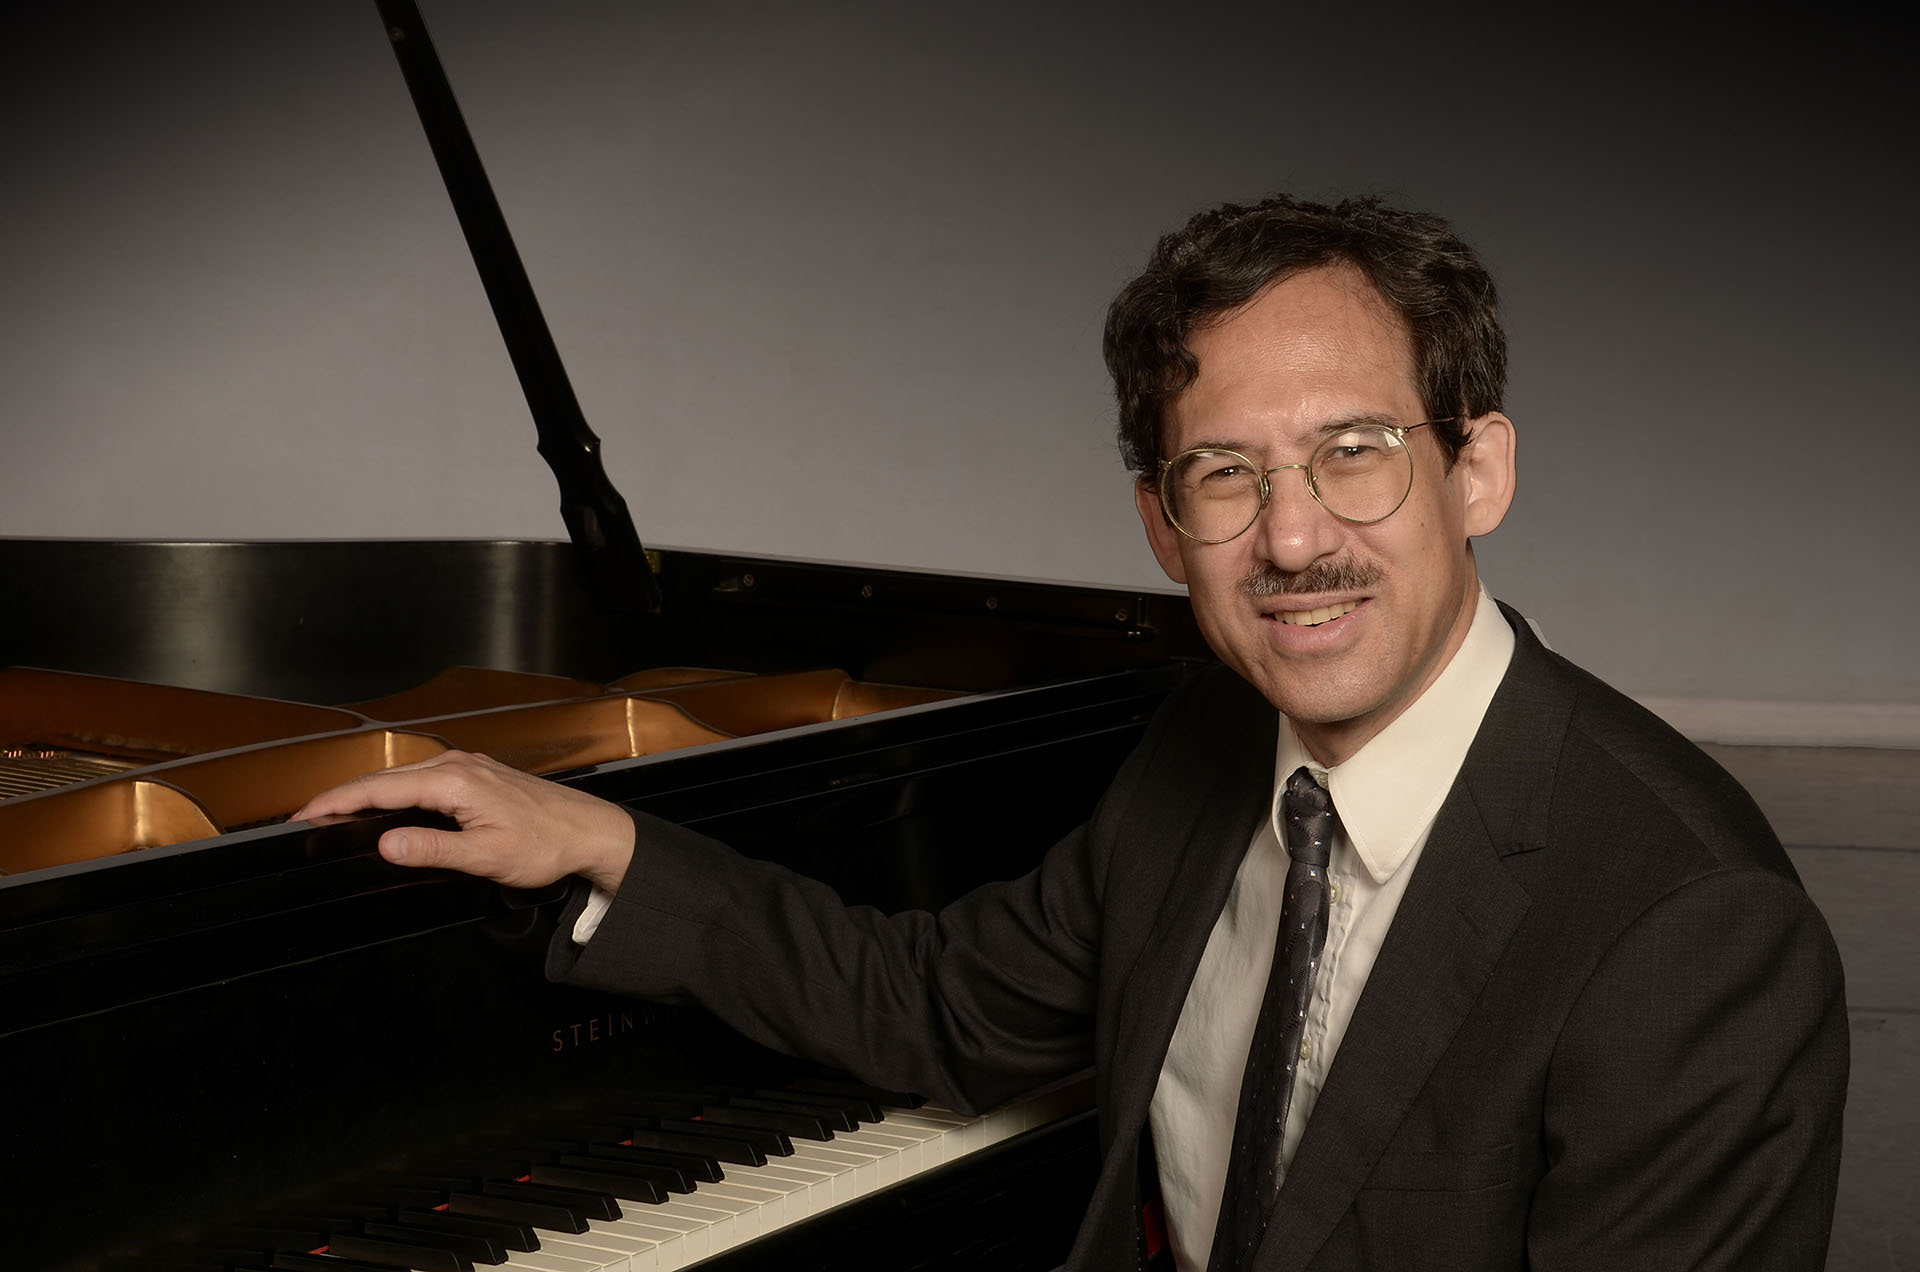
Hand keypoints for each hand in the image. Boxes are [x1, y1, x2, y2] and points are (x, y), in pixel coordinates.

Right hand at [289, 750, 634, 893]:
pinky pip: (425, 778)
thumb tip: (387, 845)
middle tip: (308, 816)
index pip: (381, 790)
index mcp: (456, 782)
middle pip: (387, 778)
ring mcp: (471, 767)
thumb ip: (432, 849)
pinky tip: (388, 804)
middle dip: (344, 795)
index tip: (305, 814)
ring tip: (337, 810)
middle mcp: (460, 766)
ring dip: (369, 791)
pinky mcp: (479, 775)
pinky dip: (397, 790)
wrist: (591, 832)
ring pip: (405, 776)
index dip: (337, 801)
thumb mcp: (485, 857)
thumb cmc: (548, 844)